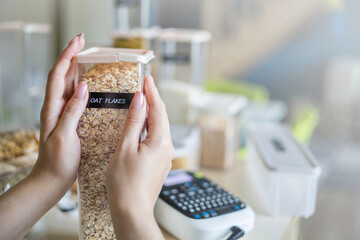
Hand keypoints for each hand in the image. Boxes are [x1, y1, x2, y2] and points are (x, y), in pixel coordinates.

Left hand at [32, 33, 87, 189]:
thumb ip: (72, 111)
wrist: (51, 179)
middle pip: (62, 75)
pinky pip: (75, 97)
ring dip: (77, 67)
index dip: (68, 56)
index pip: (58, 75)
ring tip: (89, 56)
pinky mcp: (70, 119)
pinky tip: (91, 84)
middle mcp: (56, 107)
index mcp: (52, 108)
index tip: (79, 41)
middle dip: (72, 56)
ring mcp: (62, 113)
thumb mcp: (65, 136)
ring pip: (68, 84)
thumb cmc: (57, 162)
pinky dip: (83, 84)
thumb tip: (83, 87)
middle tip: (85, 42)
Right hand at [106, 75, 173, 239]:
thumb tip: (140, 99)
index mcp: (160, 141)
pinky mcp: (160, 163)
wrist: (132, 210)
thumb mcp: (125, 147)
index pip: (158, 109)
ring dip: (150, 114)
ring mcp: (165, 157)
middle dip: (153, 101)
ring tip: (141, 102)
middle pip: (161, 117)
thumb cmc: (125, 183)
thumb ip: (134, 122)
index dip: (152, 92)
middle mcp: (167, 148)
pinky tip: (141, 127)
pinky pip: (156, 139)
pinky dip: (149, 128)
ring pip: (159, 128)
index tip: (148, 79)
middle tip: (144, 86)